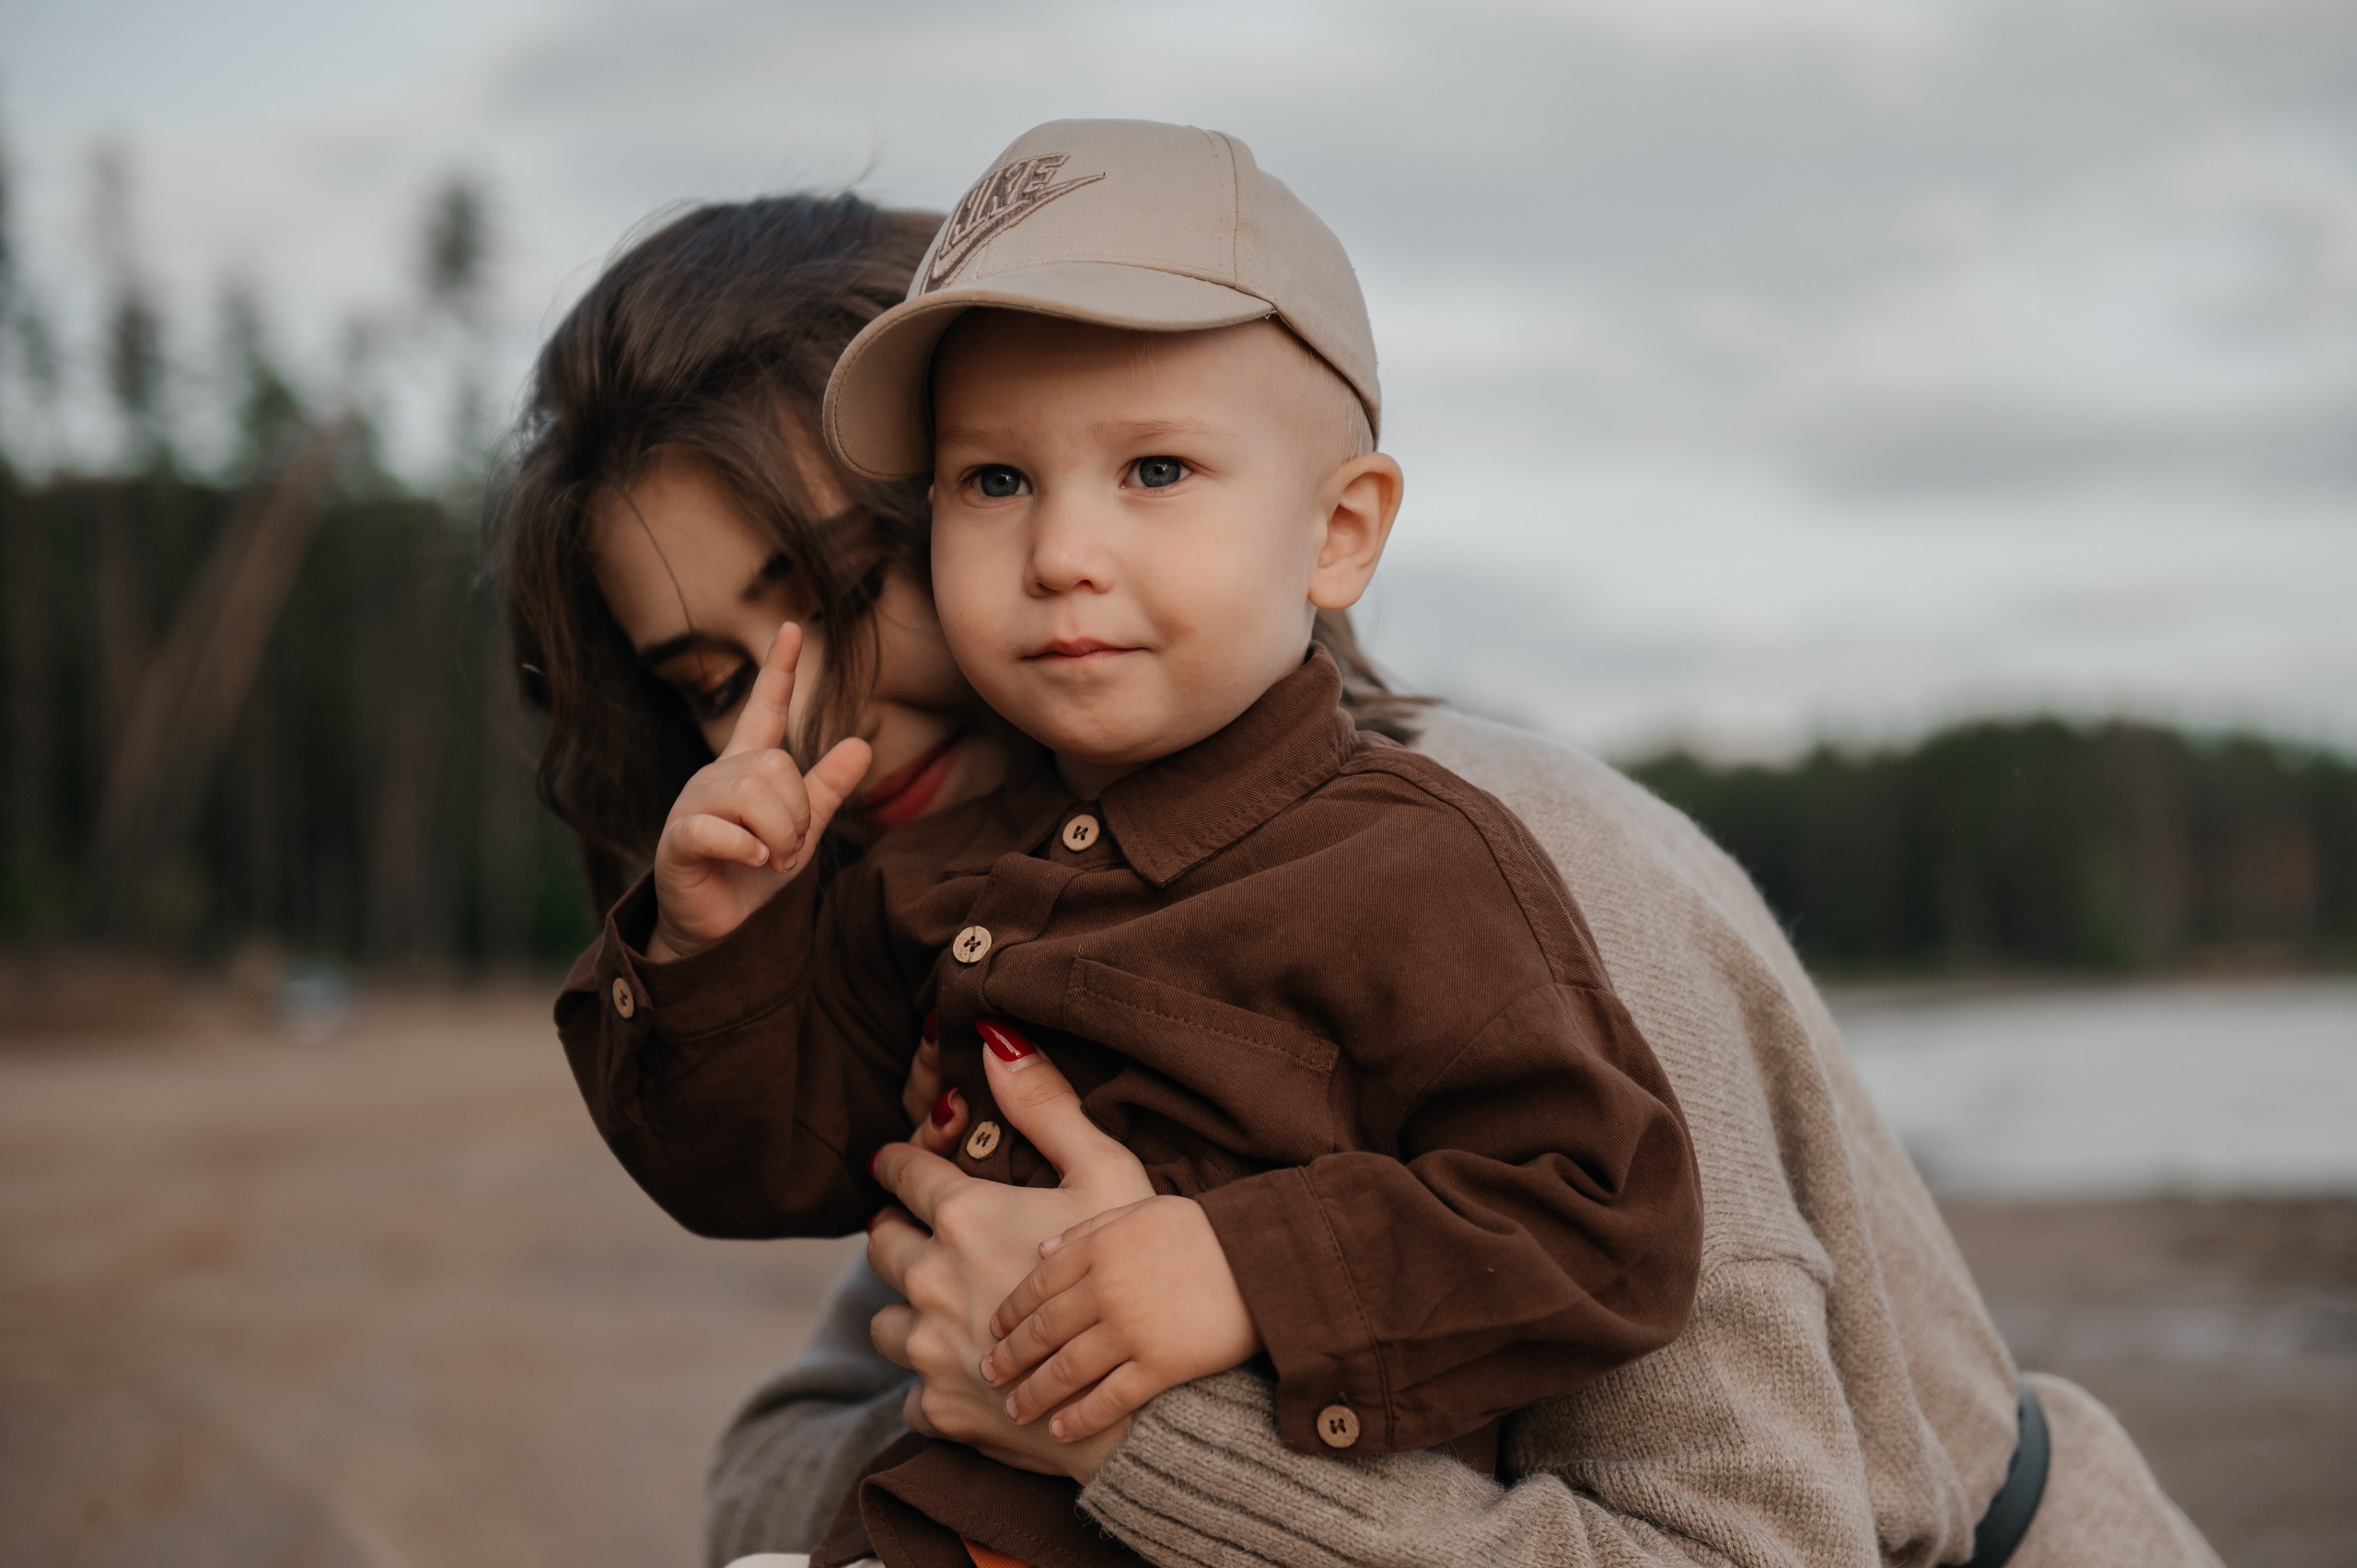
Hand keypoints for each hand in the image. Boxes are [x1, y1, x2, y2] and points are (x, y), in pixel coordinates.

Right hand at [647, 623, 870, 961]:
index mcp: (746, 769)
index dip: (779, 671)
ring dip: (779, 837)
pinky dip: (748, 850)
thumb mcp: (801, 832)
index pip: (765, 709)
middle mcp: (715, 777)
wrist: (717, 931)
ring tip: (771, 861)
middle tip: (788, 851)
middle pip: (776, 765)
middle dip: (797, 814)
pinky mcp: (677, 839)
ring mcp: (691, 805)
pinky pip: (718, 828)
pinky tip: (753, 863)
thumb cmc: (754, 876)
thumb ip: (826, 791)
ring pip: (753, 794)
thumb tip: (862, 746)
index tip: (792, 627)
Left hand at [865, 1034, 1154, 1481]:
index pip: (904, 1173)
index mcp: (965, 1216)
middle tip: (921, 1234)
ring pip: (885, 1322)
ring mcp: (931, 1349)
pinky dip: (931, 1383)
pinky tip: (966, 1374)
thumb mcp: (1106, 1170)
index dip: (901, 1163)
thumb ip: (1045, 1105)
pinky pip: (909, 1393)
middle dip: (896, 1234)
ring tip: (943, 1309)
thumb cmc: (1136, 1271)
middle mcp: (933, 1280)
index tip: (897, 1165)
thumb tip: (995, 1035)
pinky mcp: (939, 1408)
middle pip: (881, 1246)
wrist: (1148, 1399)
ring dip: (907, 1311)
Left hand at [980, 1193, 1258, 1441]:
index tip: (995, 1330)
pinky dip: (1077, 1417)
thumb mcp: (1140, 1206)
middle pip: (1041, 1329)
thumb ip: (1087, 1228)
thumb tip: (1039, 1251)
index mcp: (1098, 1245)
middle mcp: (1105, 1287)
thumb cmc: (1204, 1230)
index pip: (1036, 1283)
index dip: (1010, 1311)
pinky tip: (1058, 1430)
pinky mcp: (1160, 1365)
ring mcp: (1131, 1329)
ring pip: (1064, 1369)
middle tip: (988, 1372)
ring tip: (1014, 1409)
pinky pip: (1107, 1399)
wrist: (1266, 1259)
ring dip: (1033, 1393)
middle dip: (1010, 1356)